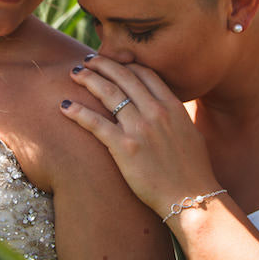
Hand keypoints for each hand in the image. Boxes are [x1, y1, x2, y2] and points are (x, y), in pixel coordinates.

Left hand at [59, 55, 219, 216]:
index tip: (112, 63)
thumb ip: (175, 117)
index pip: (145, 74)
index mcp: (172, 106)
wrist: (192, 198)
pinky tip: (65, 106)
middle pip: (124, 77)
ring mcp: (140, 128)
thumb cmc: (193, 171)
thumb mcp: (191, 134)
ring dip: (88, 80)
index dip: (125, 64)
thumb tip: (167, 110)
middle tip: (87, 61)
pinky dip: (78, 112)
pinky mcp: (124, 148)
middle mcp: (156, 112)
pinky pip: (95, 123)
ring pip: (108, 93)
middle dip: (102, 64)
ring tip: (74, 74)